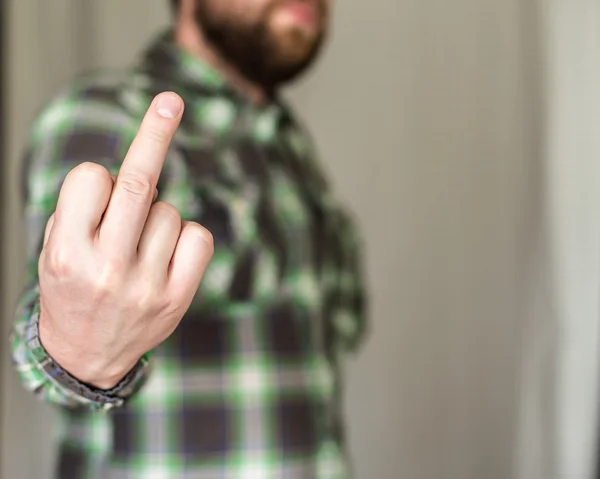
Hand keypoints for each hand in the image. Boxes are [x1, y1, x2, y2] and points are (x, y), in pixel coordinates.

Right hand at [37, 92, 213, 388]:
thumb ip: (84, 211)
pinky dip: (186, 235)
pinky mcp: (178, 296)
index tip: (102, 183)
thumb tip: (137, 165)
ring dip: (157, 215)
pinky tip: (167, 255)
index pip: (92, 178)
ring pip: (169, 210)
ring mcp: (147, 284)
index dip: (99, 176)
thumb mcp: (56, 251)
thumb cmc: (71, 289)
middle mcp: (108, 268)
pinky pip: (198, 236)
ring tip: (138, 250)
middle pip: (138, 183)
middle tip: (171, 101)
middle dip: (155, 135)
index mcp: (68, 252)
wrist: (86, 356)